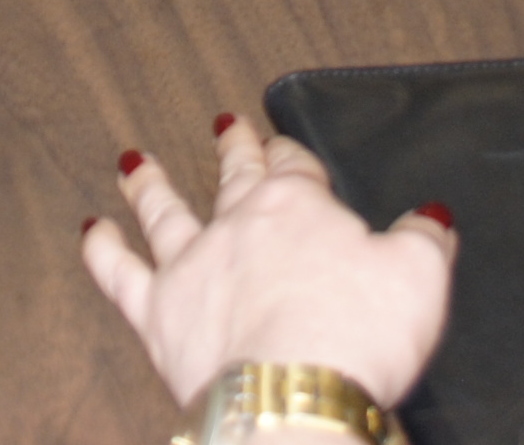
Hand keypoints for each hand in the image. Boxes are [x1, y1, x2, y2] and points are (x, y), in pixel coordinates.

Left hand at [83, 114, 455, 410]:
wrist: (291, 398)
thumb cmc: (354, 338)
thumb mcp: (420, 277)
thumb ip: (423, 238)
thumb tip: (431, 217)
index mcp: (299, 208)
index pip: (295, 166)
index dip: (292, 152)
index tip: (285, 143)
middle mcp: (238, 227)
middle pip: (234, 177)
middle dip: (232, 149)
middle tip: (225, 125)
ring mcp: (193, 269)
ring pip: (164, 212)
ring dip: (150, 184)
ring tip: (135, 161)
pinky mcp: (159, 315)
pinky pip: (120, 273)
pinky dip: (103, 250)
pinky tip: (92, 231)